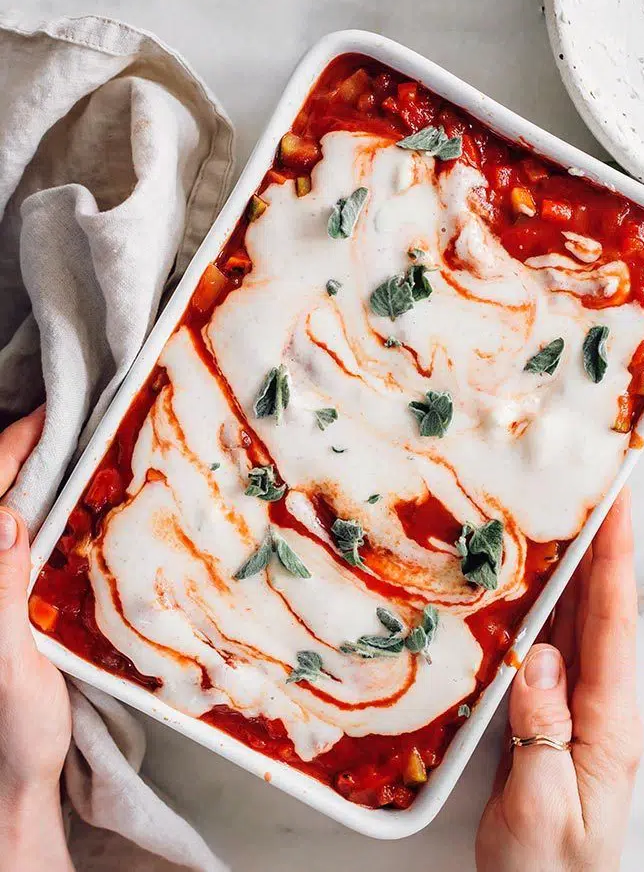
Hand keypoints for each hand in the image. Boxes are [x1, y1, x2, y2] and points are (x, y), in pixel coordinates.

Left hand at [0, 407, 73, 871]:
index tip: (49, 415)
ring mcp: (1, 591)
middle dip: (25, 451)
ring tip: (79, 444)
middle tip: (70, 415)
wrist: (17, 783)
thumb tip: (5, 519)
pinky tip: (81, 500)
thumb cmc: (14, 732)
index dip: (12, 451)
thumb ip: (0, 594)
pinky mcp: (17, 606)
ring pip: (12, 517)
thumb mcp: (9, 665)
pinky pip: (29, 544)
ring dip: (37, 478)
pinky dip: (50, 512)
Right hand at [477, 489, 641, 871]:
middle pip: (601, 609)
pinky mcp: (552, 719)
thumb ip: (544, 733)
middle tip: (585, 488)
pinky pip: (550, 649)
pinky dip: (543, 607)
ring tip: (556, 517)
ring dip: (571, 569)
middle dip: (598, 545)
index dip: (614, 557)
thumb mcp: (543, 808)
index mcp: (609, 720)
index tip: (617, 501)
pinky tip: (526, 584)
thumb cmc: (547, 871)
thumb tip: (537, 659)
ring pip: (575, 623)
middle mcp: (601, 705)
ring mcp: (578, 710)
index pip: (614, 622)